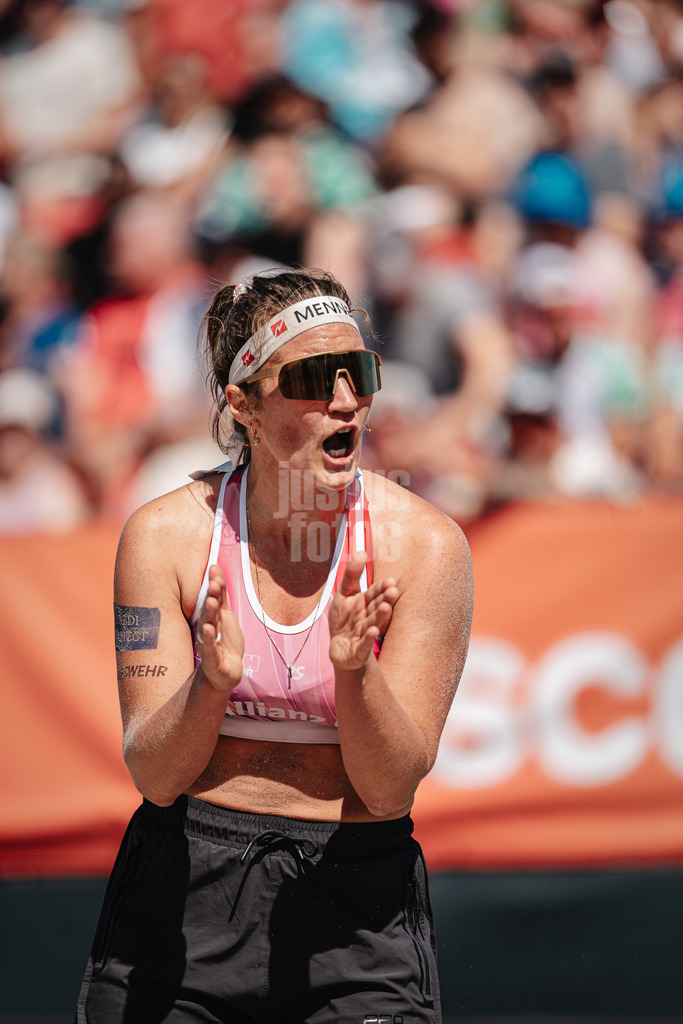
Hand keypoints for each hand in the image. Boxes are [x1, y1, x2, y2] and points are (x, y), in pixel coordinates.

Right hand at [196, 565, 244, 691]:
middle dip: (211, 597)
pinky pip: (210, 647)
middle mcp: (209, 627)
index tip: (215, 568)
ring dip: (209, 614)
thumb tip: (215, 567)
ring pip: (208, 626)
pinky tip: (209, 629)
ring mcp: (209, 643)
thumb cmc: (225, 642)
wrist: (225, 672)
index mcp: (213, 617)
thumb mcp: (225, 615)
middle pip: (210, 610)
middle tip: (213, 583)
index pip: (215, 598)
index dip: (216, 585)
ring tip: (211, 602)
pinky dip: (209, 639)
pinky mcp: (211, 659)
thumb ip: (221, 594)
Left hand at [329, 554, 398, 671]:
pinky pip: (364, 645)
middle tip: (393, 590)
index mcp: (364, 604)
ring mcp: (363, 634)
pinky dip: (368, 639)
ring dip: (379, 616)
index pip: (374, 594)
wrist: (340, 650)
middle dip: (384, 599)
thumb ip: (352, 575)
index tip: (391, 581)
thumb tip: (361, 551)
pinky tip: (373, 631)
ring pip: (372, 623)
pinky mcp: (358, 651)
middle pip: (375, 607)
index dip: (381, 588)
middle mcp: (366, 618)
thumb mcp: (344, 595)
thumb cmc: (344, 621)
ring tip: (385, 607)